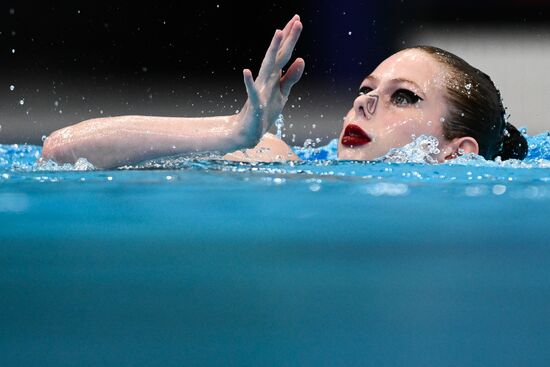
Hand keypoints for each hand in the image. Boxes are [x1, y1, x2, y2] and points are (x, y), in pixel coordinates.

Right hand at [235, 15, 303, 146]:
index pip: (284, 54)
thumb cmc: (265, 111)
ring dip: (273, 50)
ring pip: (268, 68)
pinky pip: (252, 93)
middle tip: (296, 19)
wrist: (248, 132)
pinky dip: (249, 83)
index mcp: (274, 76)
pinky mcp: (255, 105)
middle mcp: (266, 79)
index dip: (291, 38)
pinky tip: (246, 71)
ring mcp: (260, 90)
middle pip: (279, 55)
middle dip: (288, 38)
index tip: (297, 19)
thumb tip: (301, 59)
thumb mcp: (282, 93)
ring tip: (278, 33)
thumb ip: (291, 77)